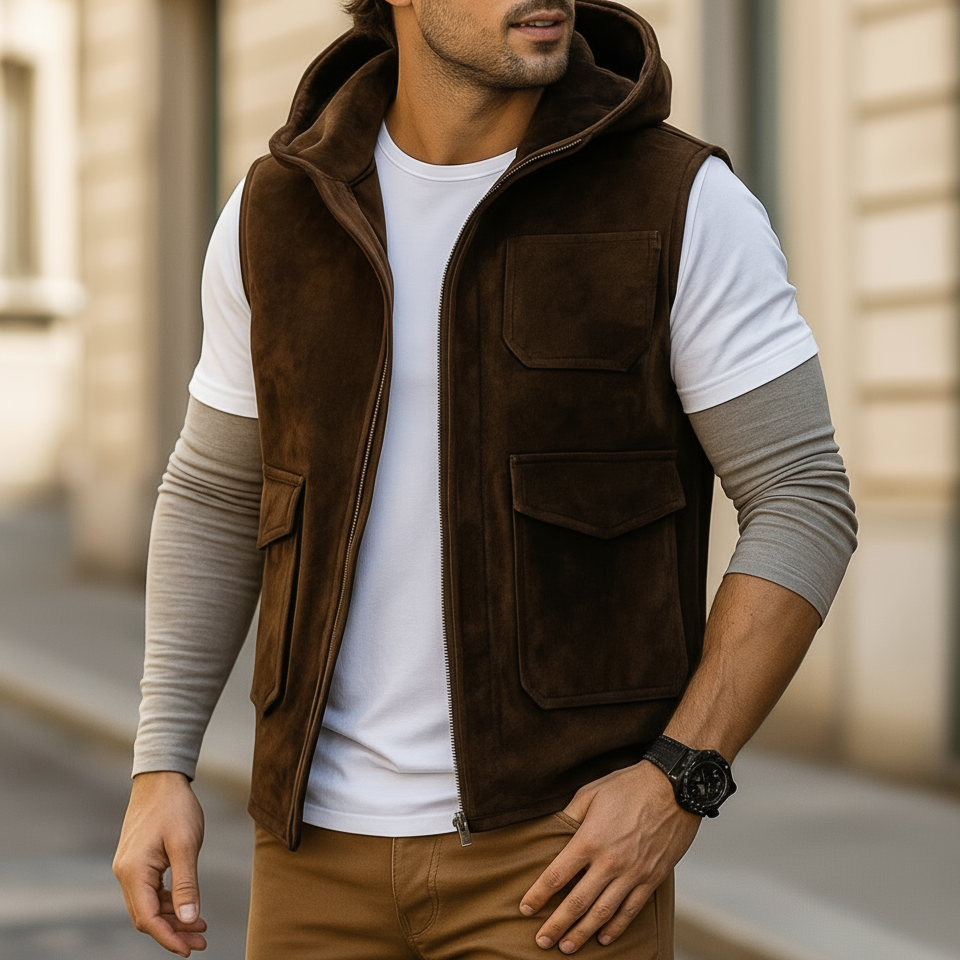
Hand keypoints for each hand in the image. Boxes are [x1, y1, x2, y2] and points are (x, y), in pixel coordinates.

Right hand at [113, 771, 207, 956]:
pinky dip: (169, 902)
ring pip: (149, 905)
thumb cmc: (175, 806)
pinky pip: (151, 891)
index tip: (190, 950)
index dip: (168, 938)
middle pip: (147, 916)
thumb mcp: (186, 844)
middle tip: (202, 942)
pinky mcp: (138, 862)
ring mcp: (130, 868)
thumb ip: (187, 884)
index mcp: (133, 872)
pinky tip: (188, 906)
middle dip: (174, 932)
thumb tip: (190, 919)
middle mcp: (126, 874)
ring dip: (173, 918)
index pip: (147, 918)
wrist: (162, 778)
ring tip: (200, 928)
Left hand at [519, 761, 699, 952]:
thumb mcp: (590, 793)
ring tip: (566, 947)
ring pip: (602, 912)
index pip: (556, 875)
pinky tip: (603, 937)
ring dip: (582, 932)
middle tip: (542, 941)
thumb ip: (569, 815)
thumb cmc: (629, 786)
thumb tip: (552, 832)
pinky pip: (631, 909)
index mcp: (589, 840)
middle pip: (577, 901)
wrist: (673, 787)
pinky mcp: (652, 878)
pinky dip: (616, 927)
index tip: (525, 908)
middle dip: (557, 924)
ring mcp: (632, 873)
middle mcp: (609, 861)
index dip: (538, 895)